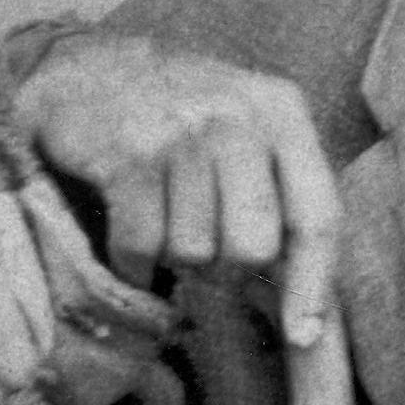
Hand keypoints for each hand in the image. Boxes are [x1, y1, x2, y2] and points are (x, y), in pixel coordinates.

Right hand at [13, 33, 340, 346]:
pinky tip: (131, 240)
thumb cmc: (187, 120)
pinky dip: (134, 263)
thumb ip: (286, 199)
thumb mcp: (251, 133)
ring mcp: (182, 131)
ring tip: (165, 221)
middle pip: (254, 246)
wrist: (87, 69)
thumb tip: (312, 315)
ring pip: (196, 251)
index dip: (313, 284)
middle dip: (228, 268)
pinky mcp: (127, 153)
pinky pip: (143, 246)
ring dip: (177, 256)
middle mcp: (239, 115)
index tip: (302, 335)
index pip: (317, 215)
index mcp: (284, 113)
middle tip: (205, 251)